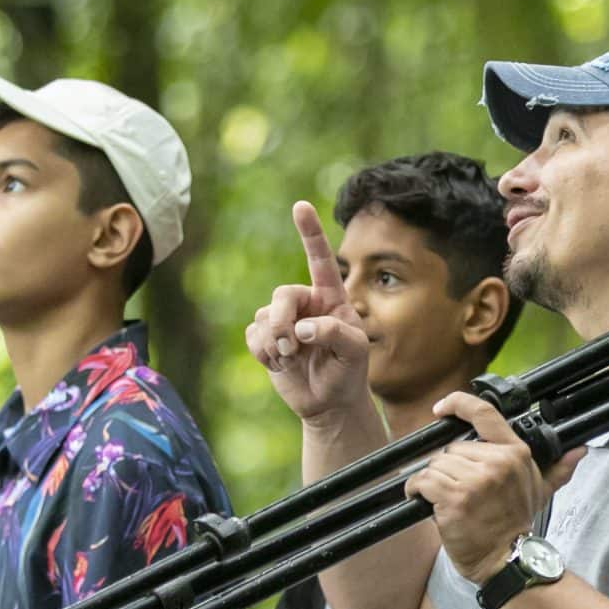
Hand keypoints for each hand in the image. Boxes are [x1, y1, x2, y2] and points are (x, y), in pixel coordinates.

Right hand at [245, 202, 377, 427]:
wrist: (328, 403)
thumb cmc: (348, 372)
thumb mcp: (355, 351)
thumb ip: (335, 332)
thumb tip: (302, 327)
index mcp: (331, 296)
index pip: (320, 259)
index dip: (310, 233)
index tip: (300, 205)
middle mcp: (305, 302)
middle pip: (281, 295)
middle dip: (281, 321)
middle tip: (290, 347)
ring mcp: (282, 319)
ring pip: (264, 318)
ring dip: (276, 344)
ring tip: (293, 360)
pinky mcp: (265, 338)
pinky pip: (253, 336)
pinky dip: (264, 353)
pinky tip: (281, 364)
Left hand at [403, 391, 583, 583]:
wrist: (506, 560)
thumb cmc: (517, 525)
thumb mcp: (541, 492)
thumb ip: (558, 469)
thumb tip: (578, 451)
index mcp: (515, 453)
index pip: (484, 414)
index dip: (458, 403)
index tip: (441, 407)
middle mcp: (497, 462)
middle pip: (452, 448)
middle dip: (449, 469)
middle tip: (460, 492)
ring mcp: (476, 480)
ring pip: (436, 465)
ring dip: (434, 483)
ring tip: (447, 501)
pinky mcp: (455, 498)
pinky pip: (424, 481)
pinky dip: (417, 491)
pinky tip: (427, 502)